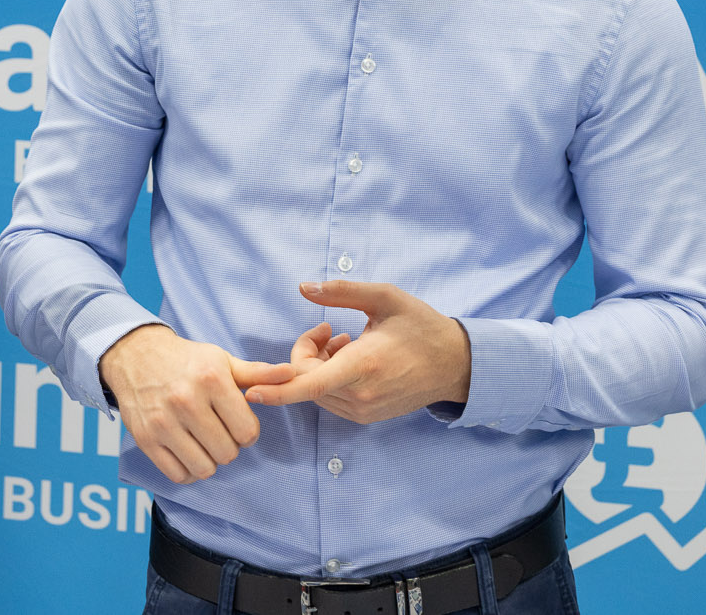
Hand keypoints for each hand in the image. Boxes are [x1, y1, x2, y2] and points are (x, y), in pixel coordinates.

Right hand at [99, 324, 295, 483]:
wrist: (137, 356)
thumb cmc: (188, 361)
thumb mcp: (223, 361)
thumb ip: (258, 373)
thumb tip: (291, 374)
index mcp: (211, 379)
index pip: (247, 432)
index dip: (248, 432)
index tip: (238, 423)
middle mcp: (186, 400)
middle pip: (227, 453)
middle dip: (229, 446)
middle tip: (220, 432)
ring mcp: (163, 422)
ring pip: (203, 468)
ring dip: (209, 461)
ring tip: (204, 442)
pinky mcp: (145, 439)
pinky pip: (177, 475)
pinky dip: (187, 470)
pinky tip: (188, 452)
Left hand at [242, 281, 471, 424]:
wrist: (454, 365)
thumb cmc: (421, 326)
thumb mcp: (384, 297)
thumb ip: (342, 292)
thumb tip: (304, 287)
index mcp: (364, 365)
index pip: (311, 385)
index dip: (278, 390)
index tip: (250, 391)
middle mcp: (361, 395)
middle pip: (306, 381)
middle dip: (304, 352)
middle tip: (327, 327)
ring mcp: (364, 411)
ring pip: (315, 392)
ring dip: (317, 366)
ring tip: (344, 340)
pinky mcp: (366, 417)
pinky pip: (330, 399)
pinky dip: (328, 378)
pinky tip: (350, 357)